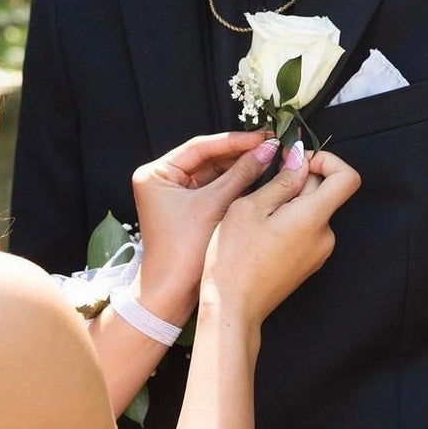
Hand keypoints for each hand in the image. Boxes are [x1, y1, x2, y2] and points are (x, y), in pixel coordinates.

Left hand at [131, 130, 275, 323]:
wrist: (171, 292)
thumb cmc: (183, 250)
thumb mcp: (213, 205)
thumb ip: (241, 174)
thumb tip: (267, 149)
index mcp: (155, 174)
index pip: (200, 147)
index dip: (234, 141)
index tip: (263, 136)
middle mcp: (161, 180)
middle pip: (207, 159)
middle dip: (240, 154)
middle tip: (271, 145)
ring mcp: (175, 195)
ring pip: (214, 174)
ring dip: (241, 168)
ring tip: (271, 158)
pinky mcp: (188, 209)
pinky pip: (215, 189)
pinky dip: (236, 184)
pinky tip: (260, 177)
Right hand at [204, 145, 360, 326]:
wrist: (234, 307)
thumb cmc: (235, 258)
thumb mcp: (250, 208)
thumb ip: (281, 181)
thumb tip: (299, 158)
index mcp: (314, 217)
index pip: (347, 177)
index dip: (326, 160)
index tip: (296, 161)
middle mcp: (325, 235)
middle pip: (325, 192)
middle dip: (297, 180)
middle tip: (262, 185)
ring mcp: (318, 252)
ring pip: (311, 211)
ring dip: (289, 202)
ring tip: (256, 214)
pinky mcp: (308, 263)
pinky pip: (305, 230)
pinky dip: (287, 221)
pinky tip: (260, 232)